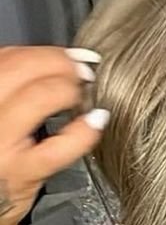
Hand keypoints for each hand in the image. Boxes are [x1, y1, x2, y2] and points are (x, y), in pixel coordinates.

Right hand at [0, 45, 106, 224]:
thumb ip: (15, 87)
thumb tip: (56, 60)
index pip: (6, 58)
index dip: (43, 52)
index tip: (67, 55)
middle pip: (20, 69)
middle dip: (59, 62)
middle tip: (82, 70)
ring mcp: (0, 144)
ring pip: (39, 96)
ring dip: (70, 88)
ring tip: (84, 92)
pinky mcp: (22, 172)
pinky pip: (60, 144)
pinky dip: (85, 128)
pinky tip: (97, 120)